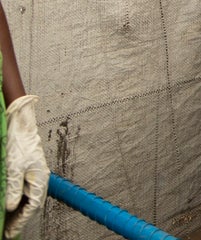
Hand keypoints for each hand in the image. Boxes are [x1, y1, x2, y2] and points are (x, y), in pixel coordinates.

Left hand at [4, 95, 48, 238]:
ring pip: (26, 199)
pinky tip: (9, 205)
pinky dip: (16, 200)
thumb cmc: (20, 144)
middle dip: (19, 218)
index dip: (21, 221)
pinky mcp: (26, 171)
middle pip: (31, 205)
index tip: (10, 231)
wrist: (21, 125)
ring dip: (17, 211)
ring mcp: (33, 175)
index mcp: (40, 180)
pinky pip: (22, 191)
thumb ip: (13, 189)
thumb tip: (11, 206)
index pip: (32, 206)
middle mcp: (39, 179)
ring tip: (7, 221)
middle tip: (8, 230)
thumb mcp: (13, 169)